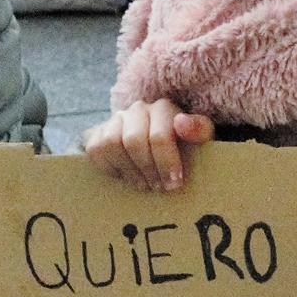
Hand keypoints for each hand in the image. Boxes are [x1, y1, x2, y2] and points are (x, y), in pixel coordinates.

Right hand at [81, 99, 215, 190]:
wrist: (163, 149)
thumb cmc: (185, 146)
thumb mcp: (201, 140)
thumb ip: (199, 130)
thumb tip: (181, 122)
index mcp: (164, 108)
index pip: (159, 135)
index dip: (166, 162)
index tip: (174, 183)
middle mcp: (138, 109)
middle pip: (133, 141)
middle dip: (147, 169)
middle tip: (158, 187)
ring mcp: (116, 119)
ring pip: (111, 144)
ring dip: (128, 170)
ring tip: (143, 184)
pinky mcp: (98, 132)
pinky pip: (95, 150)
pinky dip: (109, 167)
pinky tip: (125, 177)